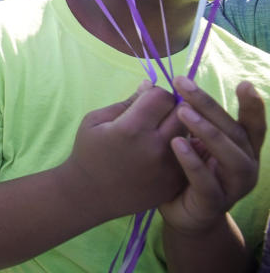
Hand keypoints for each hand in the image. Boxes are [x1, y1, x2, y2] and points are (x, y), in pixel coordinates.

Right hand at [62, 82, 185, 219]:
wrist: (89, 194)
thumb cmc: (89, 152)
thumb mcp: (96, 120)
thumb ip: (127, 102)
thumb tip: (150, 85)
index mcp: (131, 128)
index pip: (162, 95)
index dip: (154, 93)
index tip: (146, 100)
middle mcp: (154, 146)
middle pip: (182, 112)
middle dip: (171, 107)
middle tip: (158, 114)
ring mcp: (168, 167)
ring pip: (190, 133)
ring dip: (179, 127)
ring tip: (161, 132)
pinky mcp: (175, 182)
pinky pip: (189, 156)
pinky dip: (181, 149)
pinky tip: (163, 151)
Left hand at [159, 77, 265, 234]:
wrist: (182, 214)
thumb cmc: (185, 170)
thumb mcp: (188, 141)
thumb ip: (183, 118)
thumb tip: (153, 85)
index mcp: (242, 148)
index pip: (252, 124)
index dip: (253, 106)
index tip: (244, 83)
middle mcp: (245, 166)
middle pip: (236, 133)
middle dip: (211, 107)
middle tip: (185, 86)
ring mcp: (233, 187)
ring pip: (231, 158)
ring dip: (208, 132)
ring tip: (183, 112)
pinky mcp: (214, 203)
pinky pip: (207, 183)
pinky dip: (193, 162)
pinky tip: (177, 143)